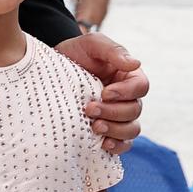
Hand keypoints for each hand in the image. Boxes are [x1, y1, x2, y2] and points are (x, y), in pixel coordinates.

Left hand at [57, 33, 148, 154]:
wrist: (52, 70)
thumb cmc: (76, 53)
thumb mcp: (92, 45)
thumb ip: (112, 51)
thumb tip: (136, 63)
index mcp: (128, 77)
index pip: (140, 87)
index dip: (125, 92)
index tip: (104, 92)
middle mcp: (127, 98)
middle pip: (135, 111)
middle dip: (113, 112)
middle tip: (90, 109)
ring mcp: (118, 116)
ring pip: (131, 130)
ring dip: (115, 131)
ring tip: (95, 127)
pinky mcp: (107, 130)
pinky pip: (122, 144)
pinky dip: (117, 146)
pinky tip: (104, 144)